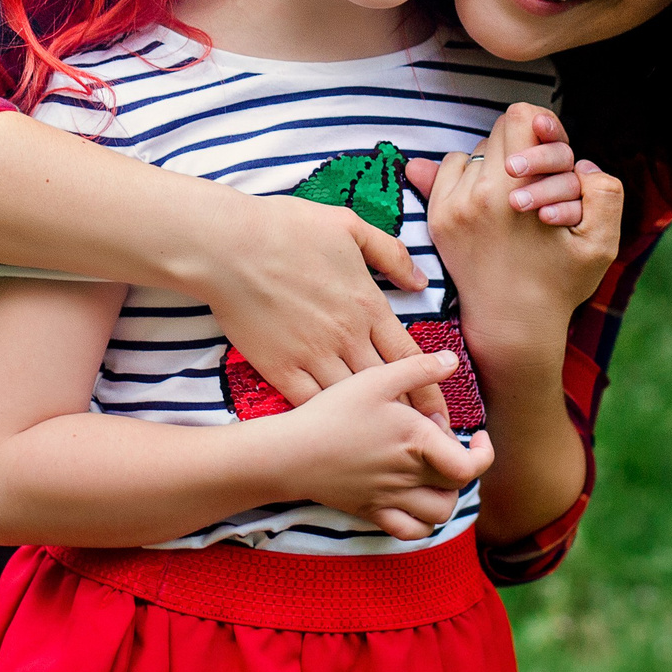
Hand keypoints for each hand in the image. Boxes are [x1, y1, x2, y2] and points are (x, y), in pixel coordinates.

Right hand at [196, 194, 446, 421]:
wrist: (228, 246)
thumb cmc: (287, 228)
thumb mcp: (348, 226)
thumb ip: (389, 254)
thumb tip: (419, 281)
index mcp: (367, 305)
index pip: (410, 358)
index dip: (430, 389)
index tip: (443, 414)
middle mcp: (346, 336)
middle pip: (387, 387)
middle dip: (410, 416)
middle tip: (426, 440)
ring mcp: (312, 355)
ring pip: (353, 401)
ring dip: (372, 424)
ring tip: (389, 446)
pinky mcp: (279, 367)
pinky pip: (310, 403)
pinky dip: (326, 418)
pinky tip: (336, 431)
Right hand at [257, 351, 495, 539]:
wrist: (291, 453)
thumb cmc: (332, 413)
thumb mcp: (375, 379)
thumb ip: (417, 368)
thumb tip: (453, 361)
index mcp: (417, 443)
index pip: (470, 465)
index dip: (483, 454)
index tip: (478, 437)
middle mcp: (409, 476)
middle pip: (457, 486)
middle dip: (461, 466)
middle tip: (444, 445)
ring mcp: (391, 498)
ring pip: (439, 514)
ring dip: (446, 496)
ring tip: (434, 475)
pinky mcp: (372, 511)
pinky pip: (410, 531)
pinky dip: (421, 523)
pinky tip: (414, 502)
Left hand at [417, 107, 624, 375]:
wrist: (513, 325)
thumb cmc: (560, 283)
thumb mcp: (600, 243)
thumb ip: (602, 190)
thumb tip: (578, 158)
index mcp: (512, 192)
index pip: (520, 117)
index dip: (543, 127)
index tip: (552, 148)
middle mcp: (475, 194)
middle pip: (498, 130)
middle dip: (524, 147)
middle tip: (537, 178)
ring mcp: (450, 205)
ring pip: (476, 150)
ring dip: (498, 164)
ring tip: (516, 199)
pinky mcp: (437, 217)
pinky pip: (451, 168)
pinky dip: (471, 176)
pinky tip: (492, 205)